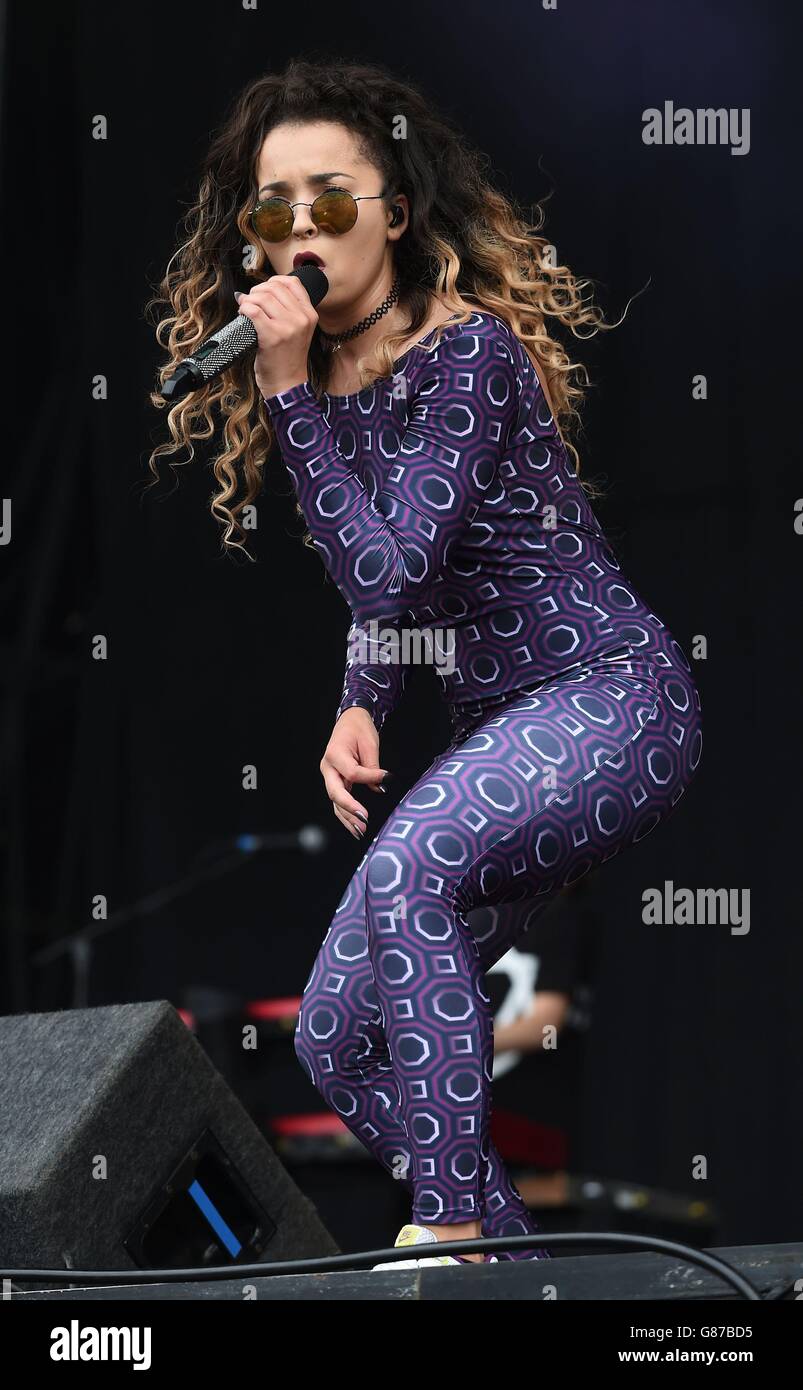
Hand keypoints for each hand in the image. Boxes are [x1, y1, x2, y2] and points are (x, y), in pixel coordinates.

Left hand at [236, 274, 317, 398]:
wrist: (287, 385)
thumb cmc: (287, 359)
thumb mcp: (298, 331)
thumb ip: (289, 310)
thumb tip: (260, 290)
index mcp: (310, 315)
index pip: (292, 282)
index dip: (273, 282)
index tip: (264, 291)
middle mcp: (301, 319)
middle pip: (274, 287)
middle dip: (257, 291)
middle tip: (251, 302)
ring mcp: (287, 327)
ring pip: (262, 297)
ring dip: (248, 300)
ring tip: (246, 309)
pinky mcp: (272, 336)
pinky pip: (253, 310)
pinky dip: (244, 309)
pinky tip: (242, 315)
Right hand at [320, 707, 390, 839]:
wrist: (349, 722)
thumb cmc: (359, 730)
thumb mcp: (370, 743)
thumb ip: (373, 767)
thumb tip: (380, 787)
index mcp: (335, 754)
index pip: (352, 772)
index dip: (370, 776)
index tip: (388, 777)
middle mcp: (328, 767)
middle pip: (335, 792)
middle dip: (350, 808)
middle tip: (365, 820)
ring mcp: (329, 776)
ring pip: (335, 801)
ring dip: (347, 818)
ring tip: (360, 831)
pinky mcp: (335, 782)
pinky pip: (338, 801)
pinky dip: (346, 815)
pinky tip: (355, 827)